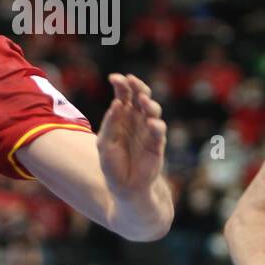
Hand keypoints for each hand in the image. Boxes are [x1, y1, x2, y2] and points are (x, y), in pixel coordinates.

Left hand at [98, 73, 166, 197]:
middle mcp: (137, 122)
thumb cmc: (112, 165)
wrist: (125, 187)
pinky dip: (156, 126)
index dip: (122, 86)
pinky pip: (159, 133)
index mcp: (122, 119)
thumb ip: (110, 124)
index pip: (124, 97)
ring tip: (142, 100)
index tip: (114, 77)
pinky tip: (151, 123)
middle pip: (141, 99)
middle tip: (132, 81)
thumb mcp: (105, 144)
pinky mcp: (157, 145)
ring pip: (153, 112)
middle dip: (137, 88)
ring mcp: (148, 132)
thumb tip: (117, 103)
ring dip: (148, 104)